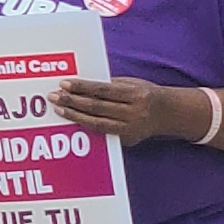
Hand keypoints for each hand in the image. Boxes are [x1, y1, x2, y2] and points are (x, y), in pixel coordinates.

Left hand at [53, 75, 185, 144]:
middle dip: (73, 102)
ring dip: (75, 116)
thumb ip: (109, 85)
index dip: (82, 87)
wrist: (169, 113)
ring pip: (97, 123)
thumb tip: (80, 85)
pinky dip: (86, 126)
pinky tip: (73, 119)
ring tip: (60, 109)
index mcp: (136, 95)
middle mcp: (134, 113)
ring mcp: (131, 128)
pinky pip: (102, 133)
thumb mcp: (131, 84)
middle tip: (54, 97)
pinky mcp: (127, 140)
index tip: (64, 84)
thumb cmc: (145, 94)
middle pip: (97, 108)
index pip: (103, 90)